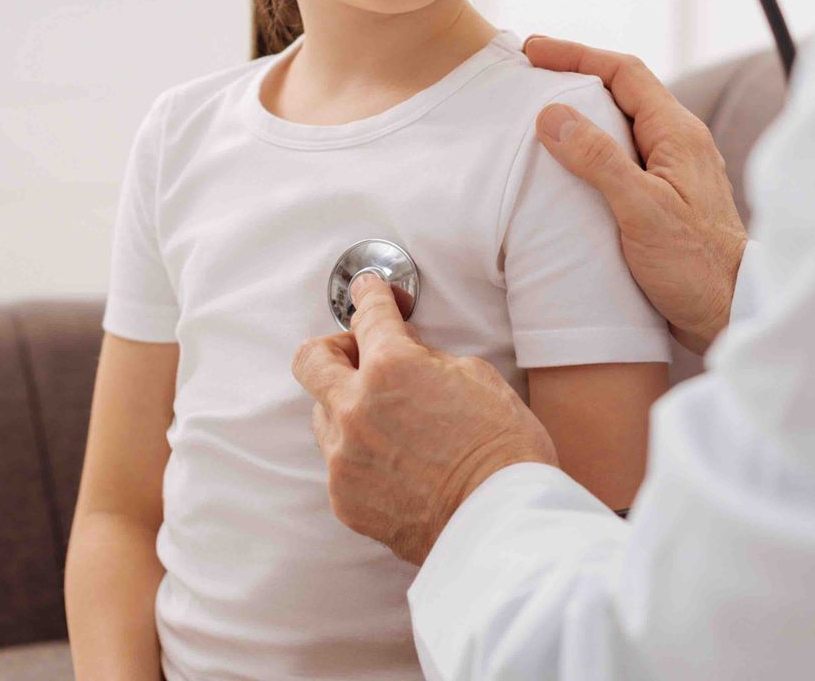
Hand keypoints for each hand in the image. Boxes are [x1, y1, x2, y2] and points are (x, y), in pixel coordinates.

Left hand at [292, 272, 557, 564]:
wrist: (502, 524)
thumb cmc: (504, 448)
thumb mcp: (476, 377)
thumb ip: (427, 358)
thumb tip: (406, 352)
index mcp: (391, 368)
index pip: (368, 315)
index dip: (371, 296)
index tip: (368, 291)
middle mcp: (355, 408)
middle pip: (311, 359)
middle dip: (334, 348)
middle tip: (360, 354)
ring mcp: (344, 457)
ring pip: (323, 415)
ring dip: (349, 407)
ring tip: (392, 423)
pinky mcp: (344, 498)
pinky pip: (339, 462)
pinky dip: (361, 455)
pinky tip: (399, 465)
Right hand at [524, 35, 746, 353]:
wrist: (730, 313)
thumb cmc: (694, 266)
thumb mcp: (641, 210)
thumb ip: (599, 160)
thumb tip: (553, 114)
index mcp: (678, 133)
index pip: (624, 73)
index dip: (577, 55)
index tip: (533, 51)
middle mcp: (680, 143)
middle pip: (623, 92)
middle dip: (576, 77)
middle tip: (530, 77)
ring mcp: (675, 169)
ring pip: (623, 125)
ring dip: (583, 114)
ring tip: (540, 118)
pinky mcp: (666, 197)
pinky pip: (624, 156)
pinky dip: (592, 149)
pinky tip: (569, 167)